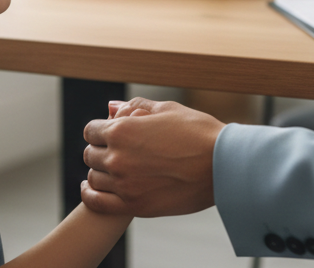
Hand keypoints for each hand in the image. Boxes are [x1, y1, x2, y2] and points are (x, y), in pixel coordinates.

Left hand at [81, 97, 224, 217]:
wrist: (222, 165)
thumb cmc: (198, 133)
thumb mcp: (166, 110)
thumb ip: (135, 107)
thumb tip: (112, 107)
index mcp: (123, 130)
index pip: (91, 131)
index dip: (100, 130)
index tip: (110, 133)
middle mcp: (118, 157)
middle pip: (90, 154)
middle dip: (100, 149)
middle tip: (116, 150)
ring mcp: (124, 184)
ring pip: (94, 177)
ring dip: (100, 171)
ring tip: (114, 169)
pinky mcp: (134, 206)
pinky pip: (97, 203)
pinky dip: (90, 195)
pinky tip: (93, 188)